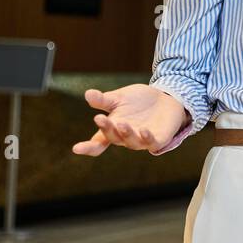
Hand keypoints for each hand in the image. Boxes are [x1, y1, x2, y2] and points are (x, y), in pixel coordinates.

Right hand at [71, 84, 187, 155]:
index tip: (76, 149)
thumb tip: (88, 94)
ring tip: (121, 123)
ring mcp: (142, 140)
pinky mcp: (159, 140)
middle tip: (100, 118)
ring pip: (131, 142)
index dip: (88, 147)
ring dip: (125, 134)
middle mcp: (126, 138)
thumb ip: (104, 100)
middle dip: (107, 129)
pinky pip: (152, 143)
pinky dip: (147, 138)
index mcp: (113, 129)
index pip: (98, 142)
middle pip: (113, 138)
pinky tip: (144, 130)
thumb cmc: (139, 101)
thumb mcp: (119, 97)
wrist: (165, 98)